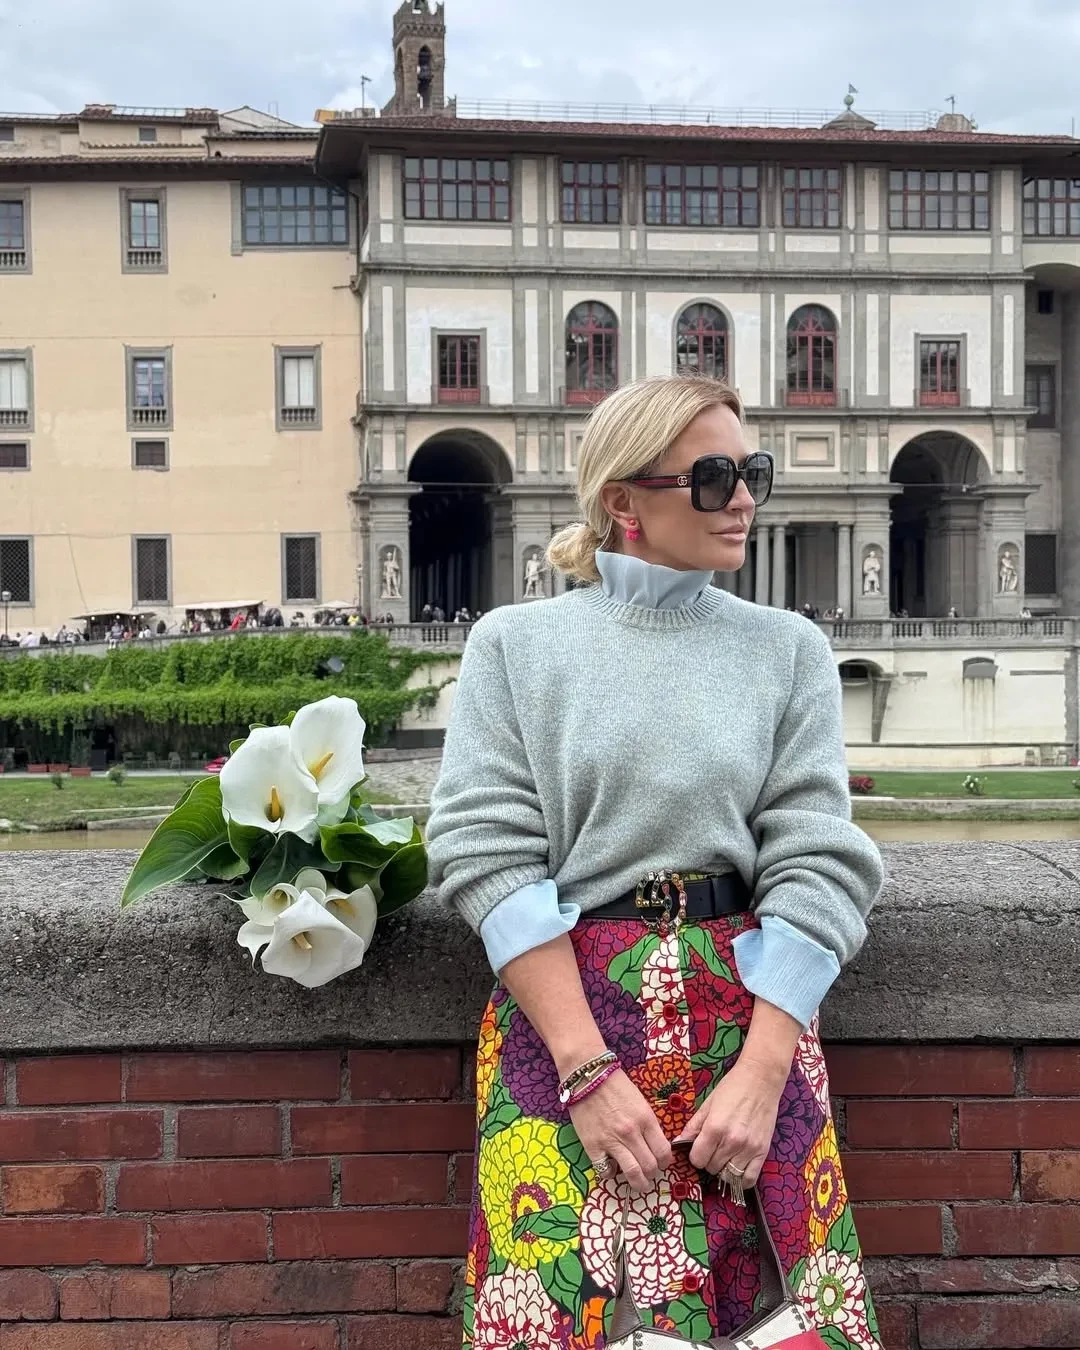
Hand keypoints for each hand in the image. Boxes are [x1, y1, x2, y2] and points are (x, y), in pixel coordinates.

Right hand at [569, 1070, 672, 1193]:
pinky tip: (612, 1168)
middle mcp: (631, 1132)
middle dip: (653, 1174)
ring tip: (639, 1184)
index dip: (665, 1163)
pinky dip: (611, 1174)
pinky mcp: (592, 1146)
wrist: (587, 1075)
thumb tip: (653, 1146)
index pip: (663, 1152)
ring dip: (638, 1183)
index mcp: (646, 1119)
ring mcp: (611, 1141)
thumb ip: (648, 1124)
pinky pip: (605, 1171)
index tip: (661, 1164)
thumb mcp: (640, 1101)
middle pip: (650, 1166)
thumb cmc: (615, 1085)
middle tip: (650, 1174)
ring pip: (632, 1173)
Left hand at [676, 1057, 786, 1187]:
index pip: (697, 1159)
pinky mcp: (763, 1152)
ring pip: (728, 1176)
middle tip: (714, 1147)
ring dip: (724, 1168)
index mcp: (714, 1128)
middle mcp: (731, 1141)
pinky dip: (741, 1178)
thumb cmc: (732, 1088)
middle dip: (709, 1160)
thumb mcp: (708, 1104)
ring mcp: (749, 1149)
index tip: (699, 1148)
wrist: (761, 1079)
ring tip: (725, 1155)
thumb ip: (693, 1126)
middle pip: (712, 1168)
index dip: (695, 1155)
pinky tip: (738, 1166)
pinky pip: (749, 1179)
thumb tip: (678, 1143)